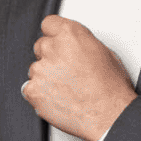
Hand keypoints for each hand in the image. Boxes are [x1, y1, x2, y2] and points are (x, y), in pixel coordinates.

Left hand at [21, 15, 136, 140]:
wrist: (109, 116)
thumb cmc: (111, 88)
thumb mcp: (105, 53)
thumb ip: (82, 44)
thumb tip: (75, 46)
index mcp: (71, 35)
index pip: (49, 24)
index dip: (54, 35)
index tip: (57, 43)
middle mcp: (53, 48)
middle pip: (41, 46)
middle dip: (50, 57)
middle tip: (66, 71)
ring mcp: (41, 70)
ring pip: (35, 69)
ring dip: (46, 77)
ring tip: (67, 89)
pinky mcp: (33, 90)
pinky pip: (29, 89)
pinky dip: (40, 95)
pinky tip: (58, 99)